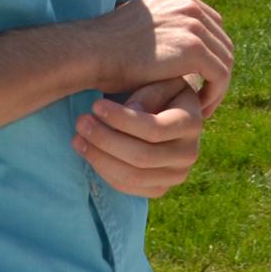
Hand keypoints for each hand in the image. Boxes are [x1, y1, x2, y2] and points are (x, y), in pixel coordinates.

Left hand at [74, 78, 205, 199]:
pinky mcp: (160, 188)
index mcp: (192, 123)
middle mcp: (189, 154)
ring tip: (78, 139)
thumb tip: (131, 109)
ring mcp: (176, 175)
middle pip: (142, 156)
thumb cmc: (162, 93)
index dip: (122, 120)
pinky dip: (104, 171)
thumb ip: (149, 93)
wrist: (173, 115)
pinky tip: (89, 153)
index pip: (155, 129)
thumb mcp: (161, 83)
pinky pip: (128, 187)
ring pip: (132, 175)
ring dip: (99, 158)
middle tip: (81, 123)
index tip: (95, 106)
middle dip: (105, 140)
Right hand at [96, 0, 232, 116]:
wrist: (88, 53)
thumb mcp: (138, 27)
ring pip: (224, 58)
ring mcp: (193, 23)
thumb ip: (160, 29)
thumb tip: (171, 45)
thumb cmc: (104, 49)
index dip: (208, 53)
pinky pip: (220, 74)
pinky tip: (200, 109)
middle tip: (205, 96)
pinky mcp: (194, 48)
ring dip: (217, 85)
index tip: (198, 78)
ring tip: (203, 107)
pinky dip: (215, 94)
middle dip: (215, 69)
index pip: (209, 24)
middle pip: (220, 40)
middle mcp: (189, 4)